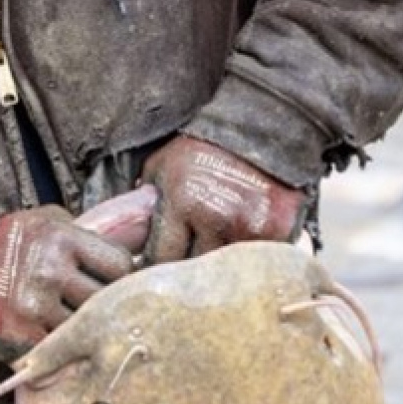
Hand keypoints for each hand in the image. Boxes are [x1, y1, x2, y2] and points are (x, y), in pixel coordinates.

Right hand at [0, 205, 139, 361]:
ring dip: (82, 329)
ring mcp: (34, 307)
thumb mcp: (48, 221)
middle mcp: (49, 272)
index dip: (120, 274)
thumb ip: (88, 230)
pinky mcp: (19, 337)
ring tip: (73, 321)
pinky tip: (56, 340)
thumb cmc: (9, 242)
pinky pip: (57, 352)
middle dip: (104, 303)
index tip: (110, 279)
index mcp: (60, 239)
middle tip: (95, 303)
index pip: (119, 264)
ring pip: (85, 329)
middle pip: (106, 300)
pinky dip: (60, 350)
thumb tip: (140, 235)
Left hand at [142, 136, 308, 263]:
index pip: (159, 257)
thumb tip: (126, 235)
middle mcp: (214, 216)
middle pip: (190, 270)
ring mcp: (247, 226)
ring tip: (208, 268)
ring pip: (222, 272)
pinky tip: (237, 258)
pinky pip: (253, 264)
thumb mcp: (161, 165)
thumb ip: (145, 201)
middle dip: (183, 275)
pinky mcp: (276, 232)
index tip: (155, 269)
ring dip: (214, 274)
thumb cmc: (204, 147)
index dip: (155, 266)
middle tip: (181, 273)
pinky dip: (244, 265)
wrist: (260, 128)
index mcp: (181, 200)